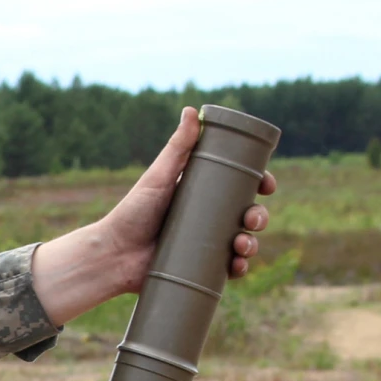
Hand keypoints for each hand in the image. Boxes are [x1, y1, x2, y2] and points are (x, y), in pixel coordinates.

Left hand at [31, 105, 276, 325]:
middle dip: (258, 217)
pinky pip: (228, 270)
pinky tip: (239, 266)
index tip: (267, 185)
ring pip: (242, 243)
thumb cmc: (133, 212)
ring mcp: (205, 244)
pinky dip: (239, 269)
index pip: (239, 186)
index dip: (258, 185)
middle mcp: (207, 218)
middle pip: (246, 215)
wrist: (113, 255)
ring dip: (253, 244)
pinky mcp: (200, 269)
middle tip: (252, 219)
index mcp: (202, 193)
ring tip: (243, 245)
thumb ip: (177, 146)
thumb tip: (192, 110)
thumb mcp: (158, 176)